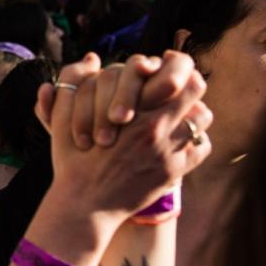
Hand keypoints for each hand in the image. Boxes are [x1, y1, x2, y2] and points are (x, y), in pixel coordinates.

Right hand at [41, 51, 211, 223]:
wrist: (84, 208)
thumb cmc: (72, 162)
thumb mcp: (63, 120)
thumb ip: (73, 83)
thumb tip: (91, 58)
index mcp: (134, 113)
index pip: (178, 75)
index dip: (176, 66)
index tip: (167, 65)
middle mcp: (157, 130)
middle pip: (196, 90)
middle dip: (188, 83)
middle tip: (177, 86)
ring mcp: (168, 153)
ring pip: (202, 118)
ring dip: (193, 111)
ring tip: (180, 112)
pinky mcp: (173, 173)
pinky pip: (201, 148)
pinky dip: (196, 140)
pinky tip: (181, 139)